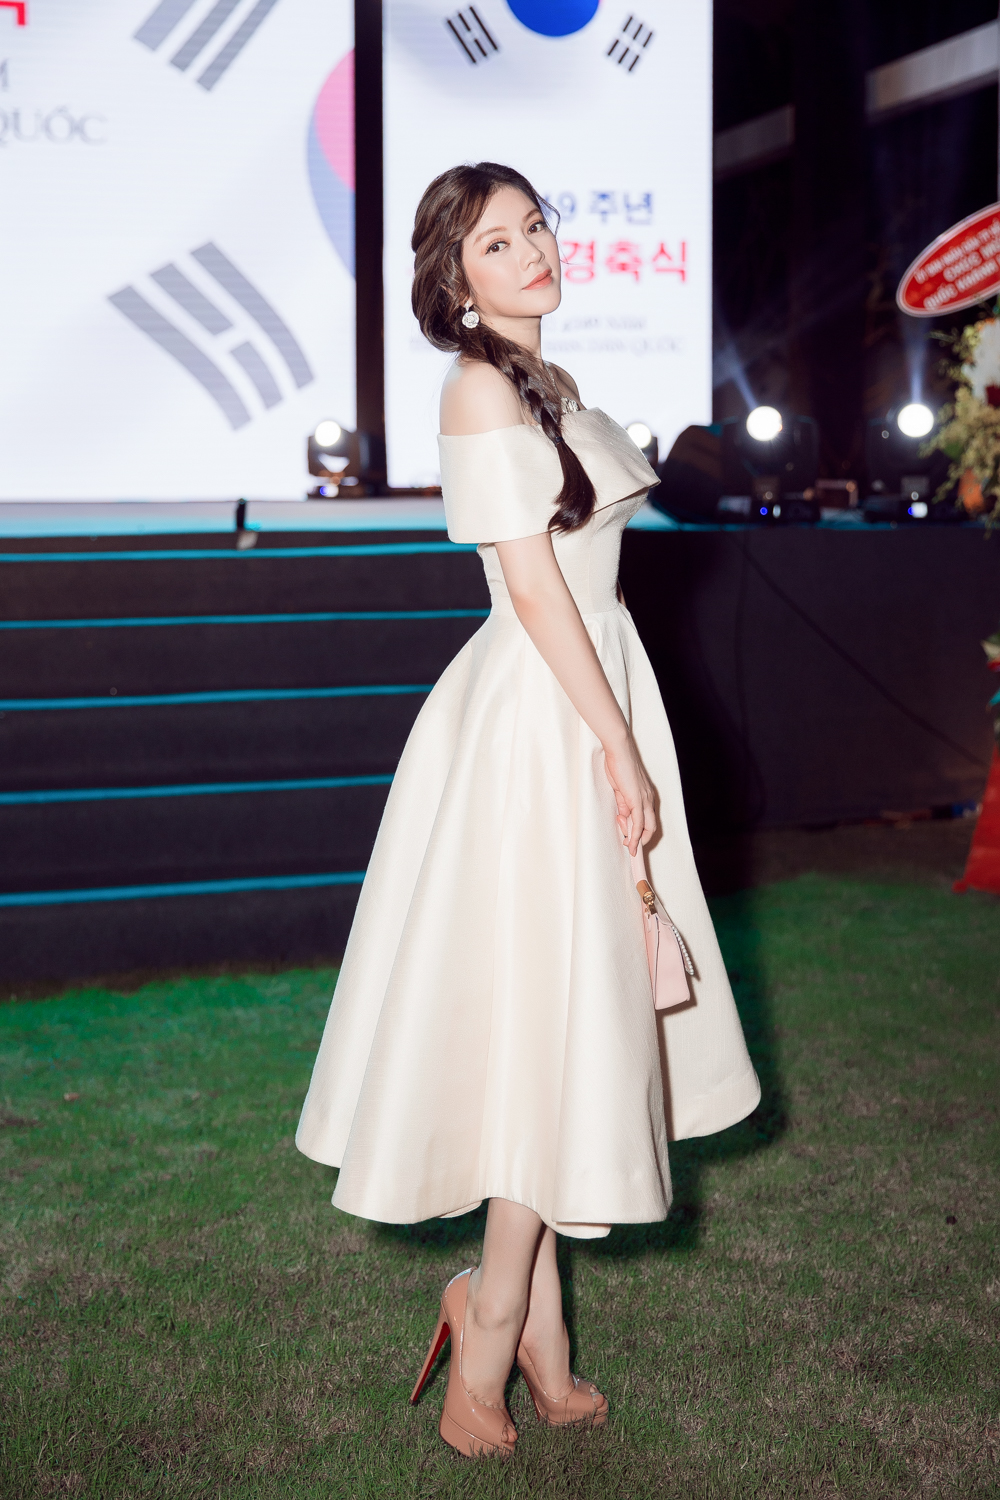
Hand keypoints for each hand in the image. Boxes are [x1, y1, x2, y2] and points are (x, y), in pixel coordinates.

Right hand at [603, 734, 656, 855]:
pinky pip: (639, 823)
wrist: (619, 750)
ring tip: (627, 844)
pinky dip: (635, 835)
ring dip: (636, 839)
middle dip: (642, 840)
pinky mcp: (637, 799)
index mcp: (646, 795)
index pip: (648, 819)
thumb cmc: (618, 765)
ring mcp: (645, 799)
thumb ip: (623, 803)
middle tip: (630, 846)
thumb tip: (624, 817)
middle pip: (652, 827)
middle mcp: (649, 798)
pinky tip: (630, 842)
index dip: (642, 832)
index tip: (632, 838)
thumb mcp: (620, 789)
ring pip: (646, 827)